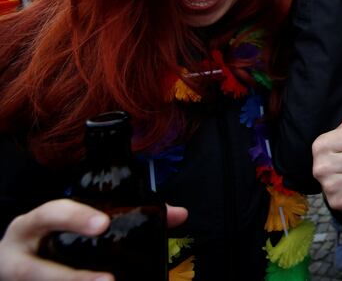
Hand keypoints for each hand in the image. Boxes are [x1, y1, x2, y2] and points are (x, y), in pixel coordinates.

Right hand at [0, 200, 187, 280]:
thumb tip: (178, 214)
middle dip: (71, 278)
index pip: (50, 214)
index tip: (103, 223)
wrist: (10, 258)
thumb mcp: (74, 219)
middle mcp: (19, 254)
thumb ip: (118, 214)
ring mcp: (19, 279)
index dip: (75, 218)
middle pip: (37, 270)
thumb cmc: (50, 235)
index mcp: (33, 225)